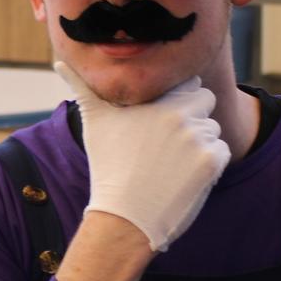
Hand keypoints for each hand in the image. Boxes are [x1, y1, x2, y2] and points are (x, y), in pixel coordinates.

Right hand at [56, 62, 229, 251]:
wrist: (125, 218)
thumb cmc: (108, 167)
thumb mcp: (94, 122)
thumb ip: (82, 88)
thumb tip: (57, 62)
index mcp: (154, 97)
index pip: (186, 82)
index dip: (177, 99)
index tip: (162, 122)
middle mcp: (177, 111)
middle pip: (204, 100)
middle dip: (193, 116)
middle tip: (168, 145)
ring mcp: (197, 135)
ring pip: (212, 128)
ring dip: (200, 142)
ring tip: (171, 164)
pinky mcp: (211, 160)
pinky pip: (222, 151)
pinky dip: (209, 164)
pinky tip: (185, 176)